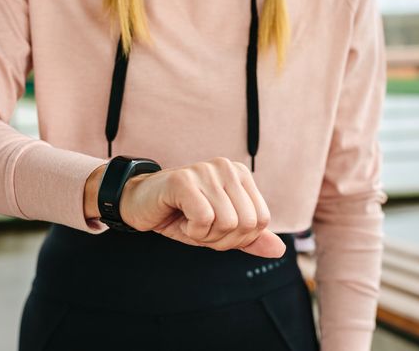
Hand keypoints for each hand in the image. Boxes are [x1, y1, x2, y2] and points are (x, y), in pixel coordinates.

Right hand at [115, 157, 285, 257]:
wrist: (139, 203)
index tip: (216, 232)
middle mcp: (227, 168)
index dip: (239, 239)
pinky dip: (193, 231)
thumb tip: (279, 250)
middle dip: (223, 240)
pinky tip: (180, 220)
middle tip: (200, 230)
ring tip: (189, 223)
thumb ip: (249, 238)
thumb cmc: (181, 215)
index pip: (262, 221)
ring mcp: (206, 170)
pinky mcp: (184, 180)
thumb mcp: (219, 229)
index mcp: (241, 175)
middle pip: (247, 224)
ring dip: (205, 236)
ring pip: (227, 223)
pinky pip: (205, 218)